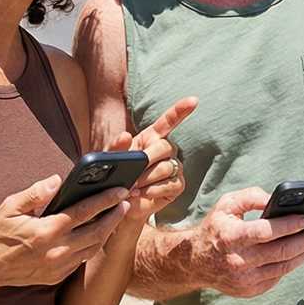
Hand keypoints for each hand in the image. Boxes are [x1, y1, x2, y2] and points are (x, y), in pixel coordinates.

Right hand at [0, 173, 129, 287]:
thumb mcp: (10, 206)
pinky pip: (81, 259)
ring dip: (107, 232)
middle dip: (115, 216)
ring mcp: (58, 266)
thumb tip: (57, 180)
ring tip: (116, 216)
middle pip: (97, 232)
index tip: (121, 190)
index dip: (105, 200)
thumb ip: (35, 193)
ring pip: (93, 248)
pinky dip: (92, 246)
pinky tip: (96, 234)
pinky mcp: (57, 276)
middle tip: (126, 202)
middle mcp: (56, 251)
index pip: (84, 212)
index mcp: (46, 231)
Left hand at [102, 96, 197, 224]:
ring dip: (147, 178)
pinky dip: (154, 190)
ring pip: (167, 167)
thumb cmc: (115, 177)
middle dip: (148, 158)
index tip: (194, 100)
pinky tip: (142, 194)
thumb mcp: (109, 161)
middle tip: (133, 172)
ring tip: (132, 187)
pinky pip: (171, 184)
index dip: (181, 110)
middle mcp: (166, 151)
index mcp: (150, 138)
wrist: (119, 204)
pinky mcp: (177, 185)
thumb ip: (115, 148)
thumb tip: (125, 135)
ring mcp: (174, 168)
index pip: (169, 121)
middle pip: (166, 146)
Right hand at [189, 187, 303, 298]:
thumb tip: (276, 199)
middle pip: (281, 252)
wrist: (195, 262)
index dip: (289, 226)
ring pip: (284, 267)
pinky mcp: (250, 291)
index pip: (266, 232)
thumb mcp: (227, 205)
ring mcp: (244, 280)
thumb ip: (251, 196)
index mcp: (231, 237)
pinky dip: (291, 264)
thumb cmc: (216, 228)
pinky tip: (301, 253)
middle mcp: (238, 261)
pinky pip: (277, 277)